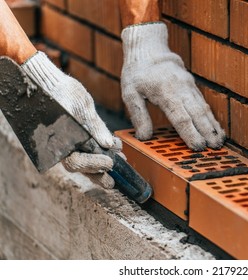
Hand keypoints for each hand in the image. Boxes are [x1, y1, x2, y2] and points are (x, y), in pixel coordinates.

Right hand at [22, 51, 118, 187]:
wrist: (50, 83)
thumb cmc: (62, 91)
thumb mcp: (81, 106)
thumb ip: (94, 126)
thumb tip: (107, 144)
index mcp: (58, 140)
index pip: (76, 161)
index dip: (94, 164)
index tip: (110, 161)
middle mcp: (61, 146)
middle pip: (80, 167)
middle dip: (98, 173)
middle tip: (113, 180)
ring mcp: (67, 143)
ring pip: (84, 162)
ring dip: (101, 166)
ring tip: (119, 162)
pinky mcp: (74, 139)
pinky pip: (85, 151)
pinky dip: (99, 152)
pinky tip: (114, 149)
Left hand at [121, 23, 224, 150]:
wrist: (149, 48)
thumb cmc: (137, 72)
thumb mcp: (130, 92)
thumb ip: (138, 115)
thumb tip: (144, 137)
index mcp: (165, 92)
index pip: (181, 117)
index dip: (190, 134)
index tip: (198, 146)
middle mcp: (181, 89)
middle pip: (197, 114)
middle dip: (207, 132)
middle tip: (215, 148)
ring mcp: (189, 87)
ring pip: (203, 109)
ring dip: (212, 126)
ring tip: (220, 141)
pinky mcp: (192, 86)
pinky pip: (203, 103)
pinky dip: (211, 117)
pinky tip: (216, 128)